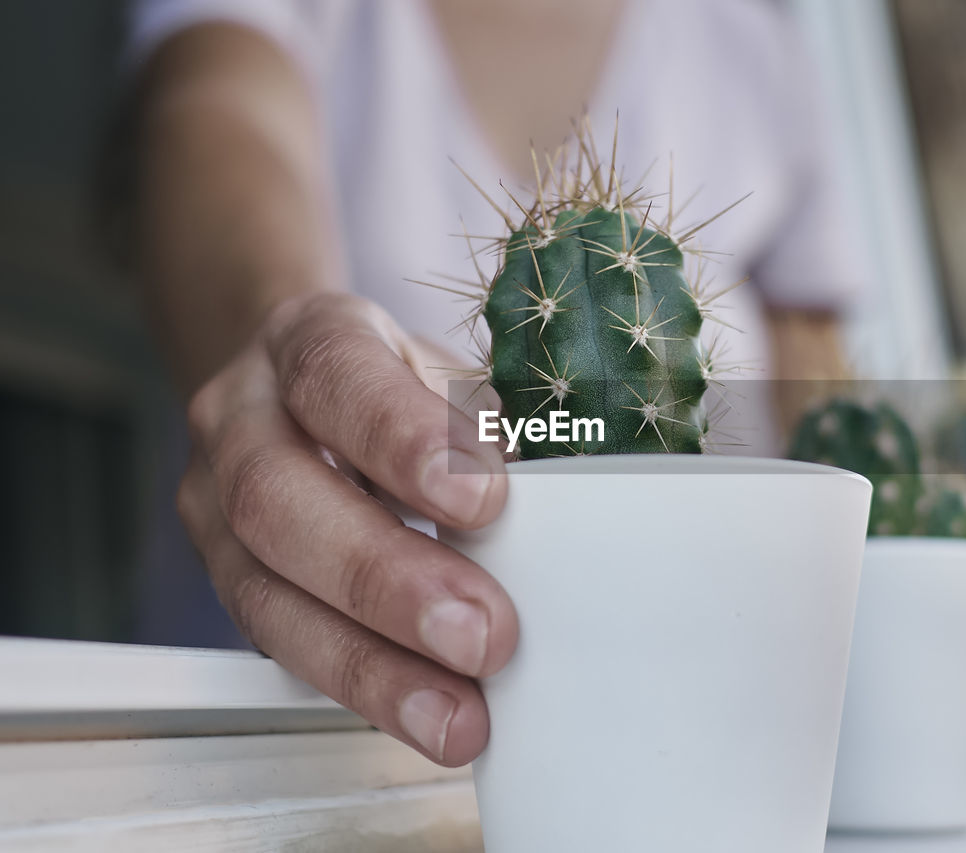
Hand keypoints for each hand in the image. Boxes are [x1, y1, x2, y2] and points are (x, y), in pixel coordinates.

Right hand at [178, 292, 514, 765]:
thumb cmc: (396, 385)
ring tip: (457, 715)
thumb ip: (485, 429)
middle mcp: (239, 418)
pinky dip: (360, 686)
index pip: (337, 376)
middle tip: (483, 633)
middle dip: (385, 578)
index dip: (402, 440)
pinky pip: (277, 646)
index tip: (485, 502)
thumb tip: (559, 507)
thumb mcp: (444, 374)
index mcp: (308, 339)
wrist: (299, 391)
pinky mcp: (228, 580)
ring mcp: (214, 505)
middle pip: (278, 498)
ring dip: (369, 665)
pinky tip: (425, 715)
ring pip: (262, 594)